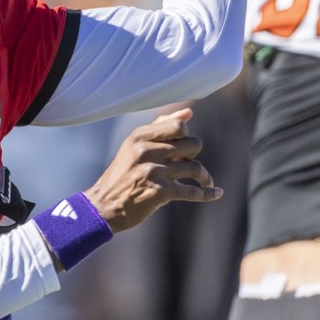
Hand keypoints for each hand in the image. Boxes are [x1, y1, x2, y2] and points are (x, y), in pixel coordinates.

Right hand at [84, 108, 219, 232]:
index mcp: (139, 136)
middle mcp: (146, 151)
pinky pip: (192, 191)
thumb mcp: (134, 146)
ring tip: (205, 182)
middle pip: (192, 144)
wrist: (103, 206)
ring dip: (205, 177)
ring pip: (195, 167)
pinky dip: (208, 193)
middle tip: (186, 164)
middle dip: (194, 155)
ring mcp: (153, 172)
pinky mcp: (159, 193)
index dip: (185, 136)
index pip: (179, 126)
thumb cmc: (122, 174)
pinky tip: (216, 193)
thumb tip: (188, 112)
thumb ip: (159, 127)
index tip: (180, 148)